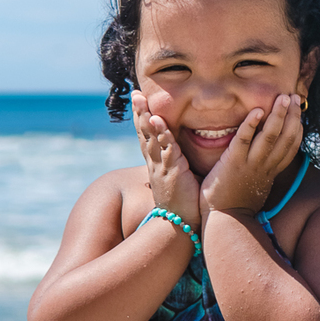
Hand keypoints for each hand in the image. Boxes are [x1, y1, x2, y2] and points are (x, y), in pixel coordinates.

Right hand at [132, 91, 201, 226]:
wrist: (181, 227)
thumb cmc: (184, 205)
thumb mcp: (179, 180)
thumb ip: (179, 166)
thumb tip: (185, 157)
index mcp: (157, 165)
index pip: (147, 137)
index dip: (142, 120)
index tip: (139, 102)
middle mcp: (155, 164)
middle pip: (144, 134)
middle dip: (139, 113)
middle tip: (134, 94)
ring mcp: (162, 168)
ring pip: (151, 138)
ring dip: (145, 118)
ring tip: (141, 101)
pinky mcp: (172, 172)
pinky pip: (165, 149)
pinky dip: (161, 134)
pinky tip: (158, 121)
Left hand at [199, 93, 304, 217]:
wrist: (224, 221)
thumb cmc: (235, 205)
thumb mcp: (256, 187)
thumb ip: (262, 172)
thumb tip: (264, 161)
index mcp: (271, 172)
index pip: (290, 147)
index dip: (297, 128)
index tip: (299, 111)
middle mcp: (265, 166)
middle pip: (285, 138)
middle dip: (291, 116)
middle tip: (293, 97)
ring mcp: (250, 164)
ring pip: (269, 136)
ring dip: (277, 115)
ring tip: (282, 98)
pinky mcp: (233, 163)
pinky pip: (244, 140)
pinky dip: (251, 124)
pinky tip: (257, 110)